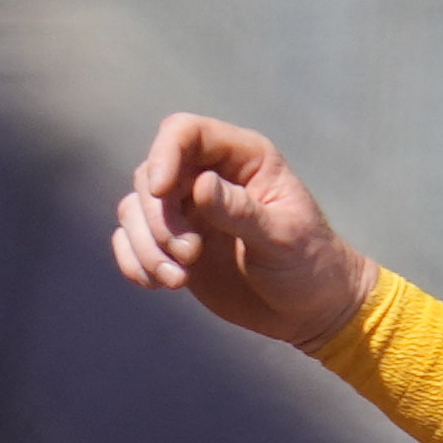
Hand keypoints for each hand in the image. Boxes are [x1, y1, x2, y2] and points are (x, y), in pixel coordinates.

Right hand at [118, 114, 373, 348]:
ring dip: (146, 245)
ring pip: (136, 209)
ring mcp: (188, 211)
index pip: (186, 132)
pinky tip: (161, 284)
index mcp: (243, 159)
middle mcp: (208, 177)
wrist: (310, 310)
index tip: (160, 191)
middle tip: (190, 255)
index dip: (164, 154)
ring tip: (178, 279)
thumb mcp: (283, 238)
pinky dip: (135, 262)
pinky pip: (131, 241)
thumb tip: (199, 185)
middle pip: (151, 174)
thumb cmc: (310, 265)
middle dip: (159, 218)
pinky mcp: (174, 245)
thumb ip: (241, 211)